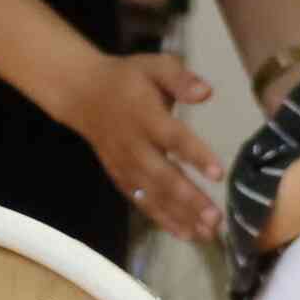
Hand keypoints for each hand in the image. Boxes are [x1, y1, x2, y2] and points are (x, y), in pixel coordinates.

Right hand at [56, 51, 222, 240]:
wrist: (82, 93)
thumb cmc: (127, 78)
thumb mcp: (154, 65)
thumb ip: (180, 78)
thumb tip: (206, 92)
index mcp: (145, 115)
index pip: (173, 137)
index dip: (194, 155)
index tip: (218, 173)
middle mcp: (134, 144)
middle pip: (163, 176)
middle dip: (189, 200)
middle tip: (215, 219)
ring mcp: (125, 164)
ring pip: (152, 194)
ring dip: (178, 216)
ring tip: (205, 234)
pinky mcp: (119, 176)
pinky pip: (140, 200)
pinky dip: (160, 218)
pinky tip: (183, 232)